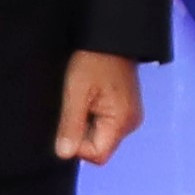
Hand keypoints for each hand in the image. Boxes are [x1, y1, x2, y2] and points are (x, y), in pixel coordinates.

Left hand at [55, 52, 145, 166]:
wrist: (111, 39)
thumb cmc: (95, 60)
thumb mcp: (76, 92)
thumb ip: (71, 125)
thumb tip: (64, 154)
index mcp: (122, 121)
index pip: (97, 155)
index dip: (78, 146)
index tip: (70, 122)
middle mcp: (130, 123)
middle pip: (100, 147)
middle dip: (82, 133)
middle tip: (77, 105)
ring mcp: (129, 116)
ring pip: (100, 136)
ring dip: (86, 123)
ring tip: (84, 98)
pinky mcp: (124, 109)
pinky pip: (105, 124)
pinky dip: (93, 116)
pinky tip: (90, 97)